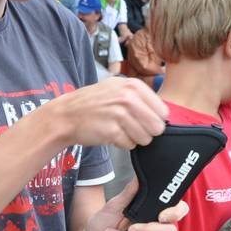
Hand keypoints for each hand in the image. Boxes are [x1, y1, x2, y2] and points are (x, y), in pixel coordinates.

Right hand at [42, 75, 167, 148]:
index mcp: (133, 86)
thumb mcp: (117, 88)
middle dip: (147, 132)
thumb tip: (164, 114)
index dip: (154, 119)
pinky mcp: (112, 131)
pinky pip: (130, 145)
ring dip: (135, 139)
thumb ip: (140, 97)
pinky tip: (111, 134)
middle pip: (157, 127)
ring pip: (145, 138)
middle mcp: (128, 98)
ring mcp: (119, 114)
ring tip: (120, 130)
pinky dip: (122, 144)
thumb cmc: (94, 103)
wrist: (66, 115)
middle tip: (132, 128)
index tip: (141, 119)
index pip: (163, 111)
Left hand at [81, 179, 189, 230]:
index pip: (178, 211)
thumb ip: (129, 193)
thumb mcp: (113, 205)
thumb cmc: (104, 223)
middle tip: (130, 228)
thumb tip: (139, 176)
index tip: (162, 215)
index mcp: (153, 213)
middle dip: (148, 230)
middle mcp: (155, 230)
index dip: (176, 213)